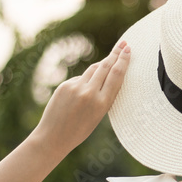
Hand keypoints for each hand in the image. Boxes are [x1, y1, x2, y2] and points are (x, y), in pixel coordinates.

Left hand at [31, 40, 130, 155]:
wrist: (53, 137)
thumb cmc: (79, 130)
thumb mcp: (98, 115)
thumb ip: (103, 95)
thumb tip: (104, 72)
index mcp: (102, 103)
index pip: (116, 75)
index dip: (123, 60)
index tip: (128, 50)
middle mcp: (89, 93)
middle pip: (105, 66)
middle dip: (115, 54)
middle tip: (123, 44)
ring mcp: (75, 88)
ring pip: (93, 70)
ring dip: (102, 64)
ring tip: (110, 58)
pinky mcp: (64, 86)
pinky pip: (80, 78)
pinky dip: (85, 80)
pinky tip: (83, 91)